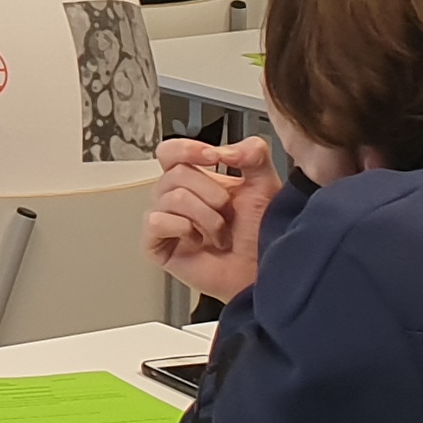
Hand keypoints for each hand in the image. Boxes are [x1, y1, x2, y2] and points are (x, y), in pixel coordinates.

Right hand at [145, 135, 272, 302]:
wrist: (266, 274)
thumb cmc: (263, 237)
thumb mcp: (266, 186)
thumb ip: (252, 154)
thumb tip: (223, 148)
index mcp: (196, 180)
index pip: (171, 151)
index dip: (188, 149)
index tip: (214, 158)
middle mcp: (175, 198)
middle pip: (174, 173)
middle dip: (210, 192)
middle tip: (227, 211)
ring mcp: (164, 221)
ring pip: (170, 197)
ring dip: (205, 216)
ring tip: (220, 234)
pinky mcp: (156, 245)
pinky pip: (156, 222)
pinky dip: (183, 228)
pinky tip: (198, 241)